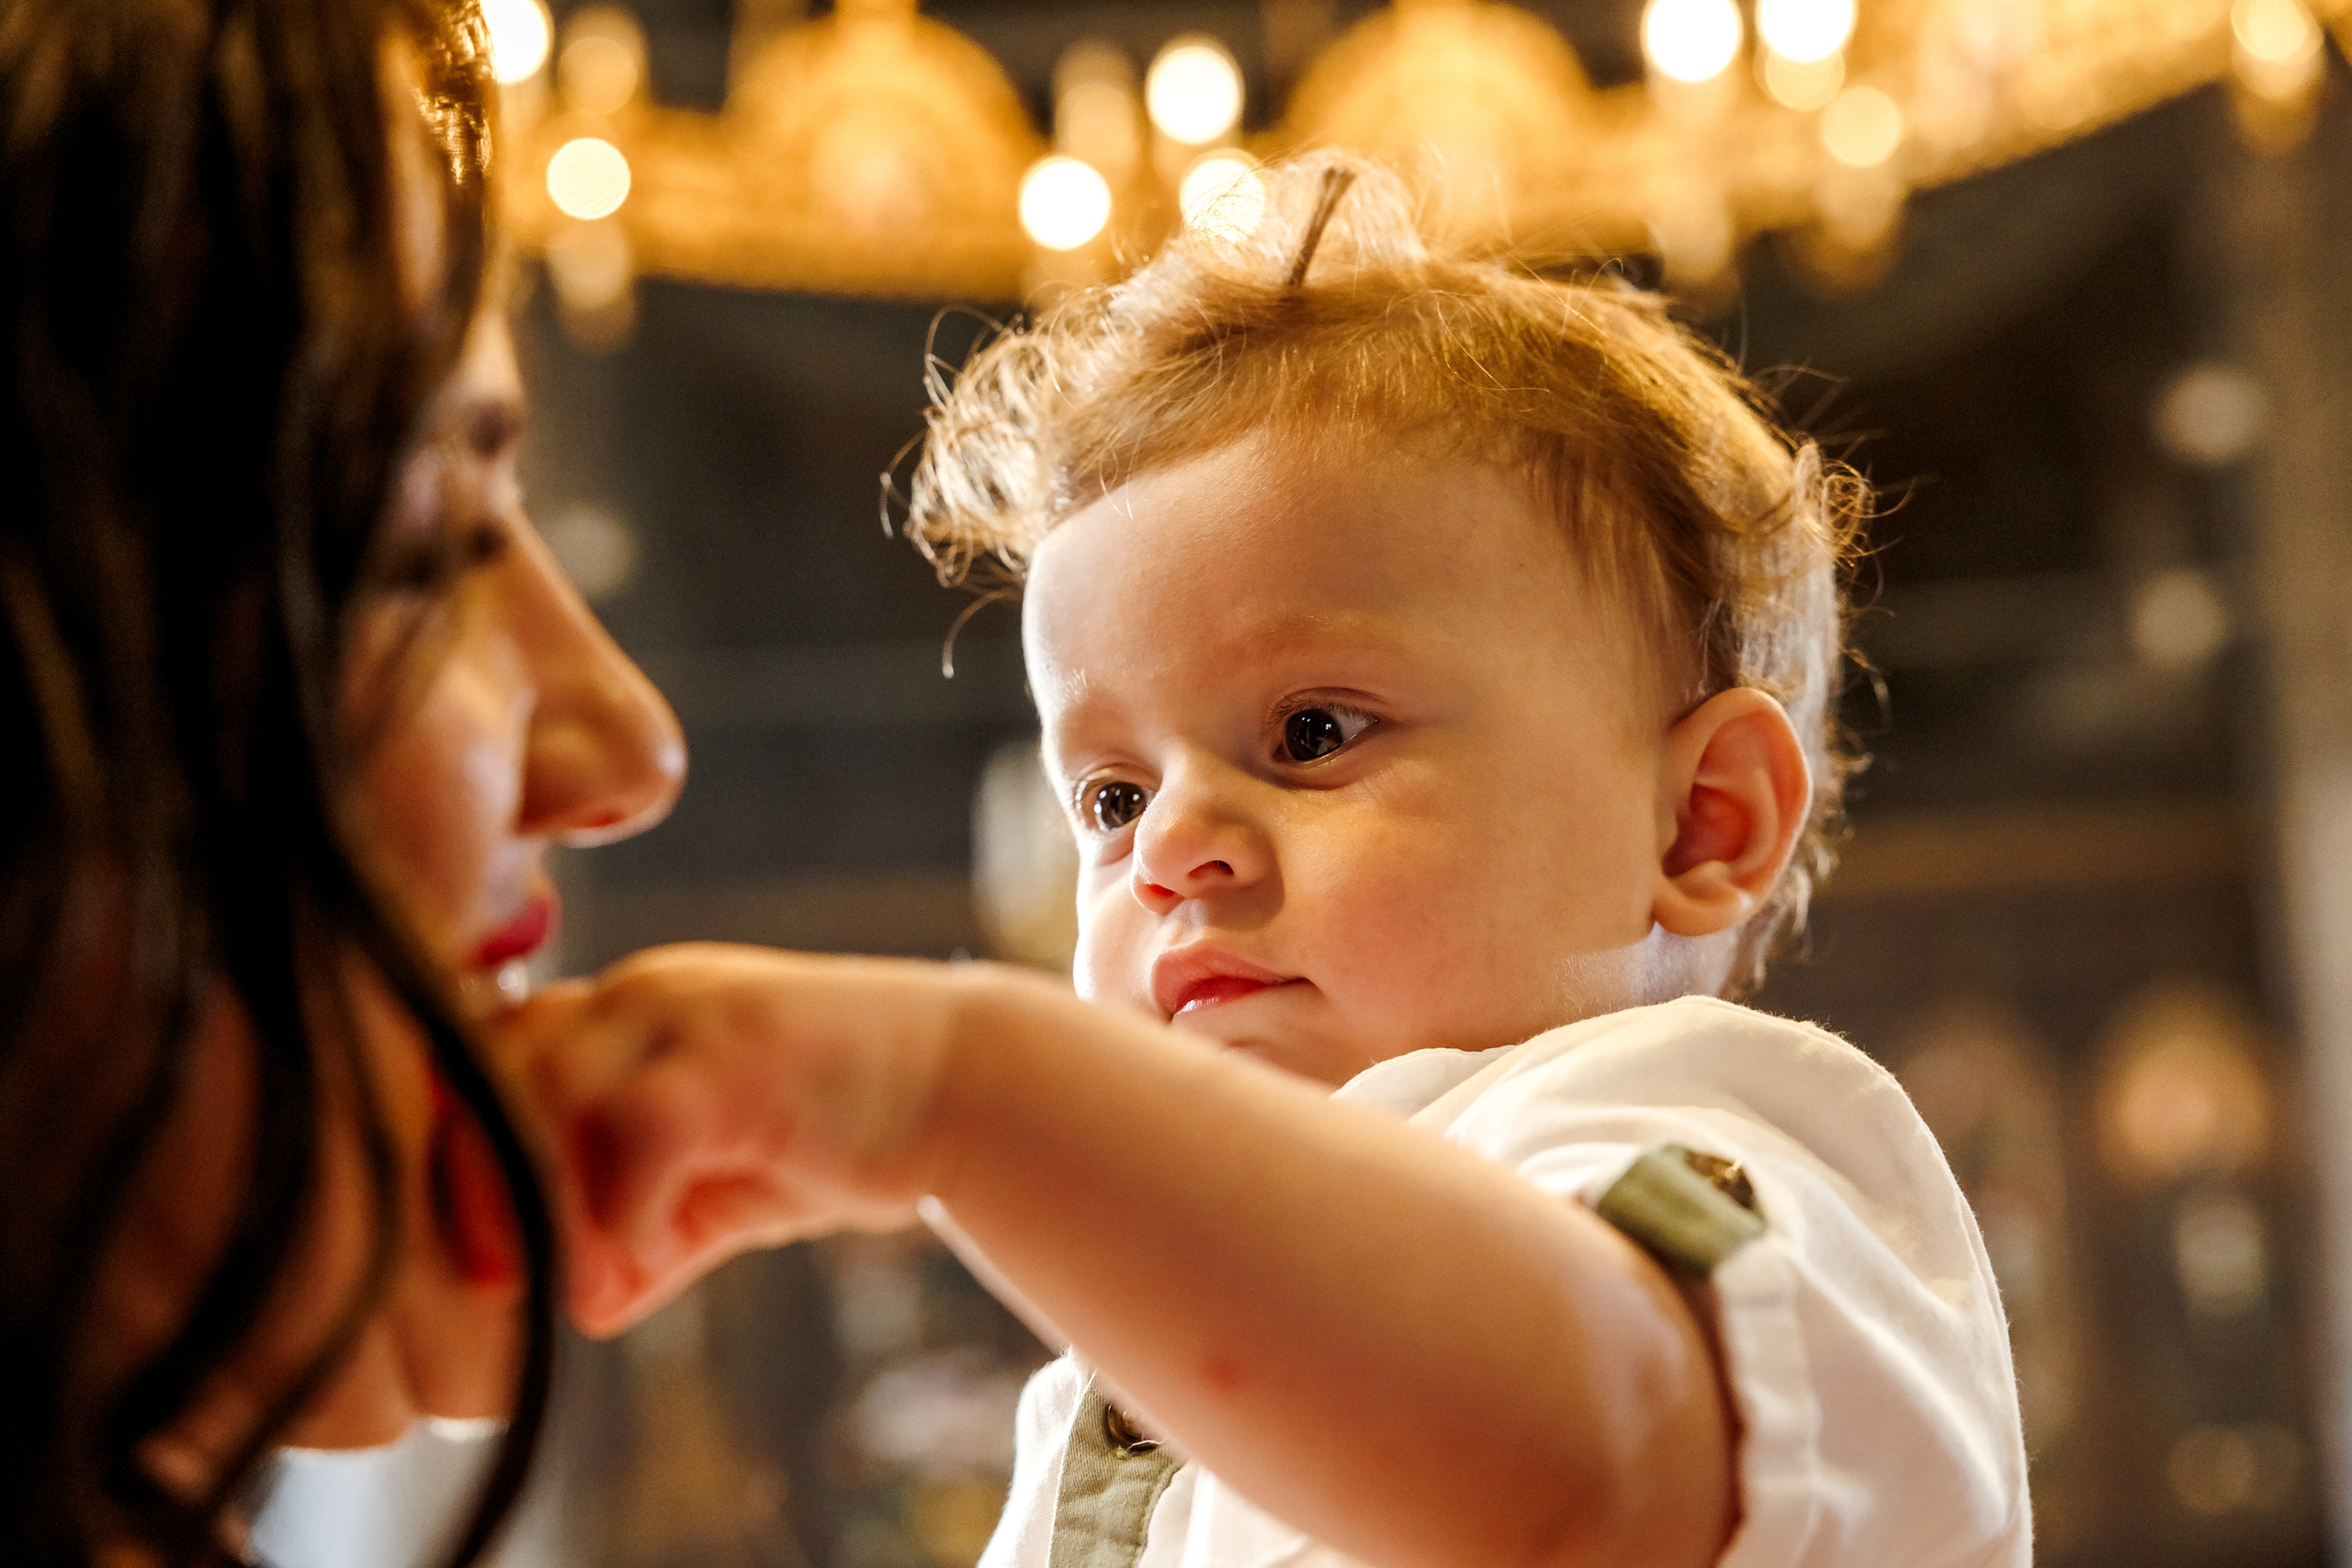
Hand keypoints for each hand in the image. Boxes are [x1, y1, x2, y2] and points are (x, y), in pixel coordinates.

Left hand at [492, 943, 970, 1335]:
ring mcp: (692, 1014)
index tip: (473, 1256)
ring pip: (551, 1089)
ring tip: (587, 1288)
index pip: (491, 1061)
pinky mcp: (744, 1050)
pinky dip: (625, 1211)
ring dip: (551, 1206)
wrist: (974, 1091)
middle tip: (493, 1278)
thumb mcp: (723, 1185)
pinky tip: (655, 1265)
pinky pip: (640, 1126)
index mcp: (623, 1016)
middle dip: (482, 1179)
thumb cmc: (844, 1132)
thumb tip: (582, 1305)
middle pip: (497, 1064)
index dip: (464, 1154)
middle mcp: (640, 997)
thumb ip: (647, 1230)